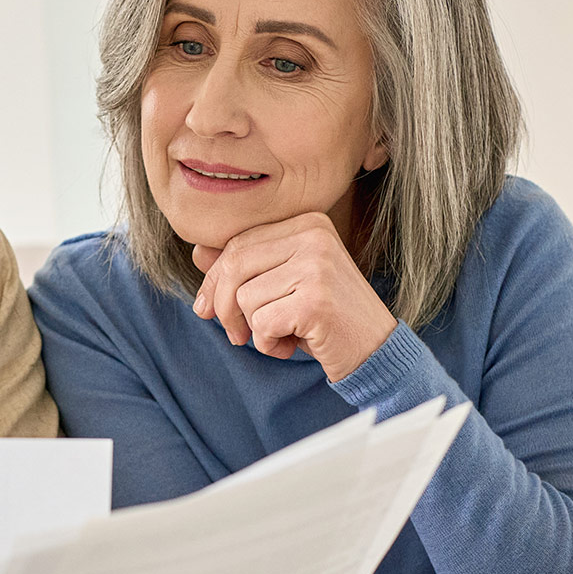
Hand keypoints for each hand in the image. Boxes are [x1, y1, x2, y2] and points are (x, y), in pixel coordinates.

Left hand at [192, 212, 396, 381]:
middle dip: (224, 307)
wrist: (375, 350)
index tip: (207, 310)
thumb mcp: (284, 285)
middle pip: (234, 266)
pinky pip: (262, 323)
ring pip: (245, 298)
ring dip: (254, 329)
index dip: (214, 281)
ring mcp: (317, 266)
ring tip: (282, 336)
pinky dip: (268, 343)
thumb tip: (198, 253)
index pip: (238, 244)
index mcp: (307, 223)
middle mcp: (314, 235)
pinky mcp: (316, 301)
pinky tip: (292, 344)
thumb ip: (246, 267)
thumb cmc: (324, 317)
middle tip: (236, 335)